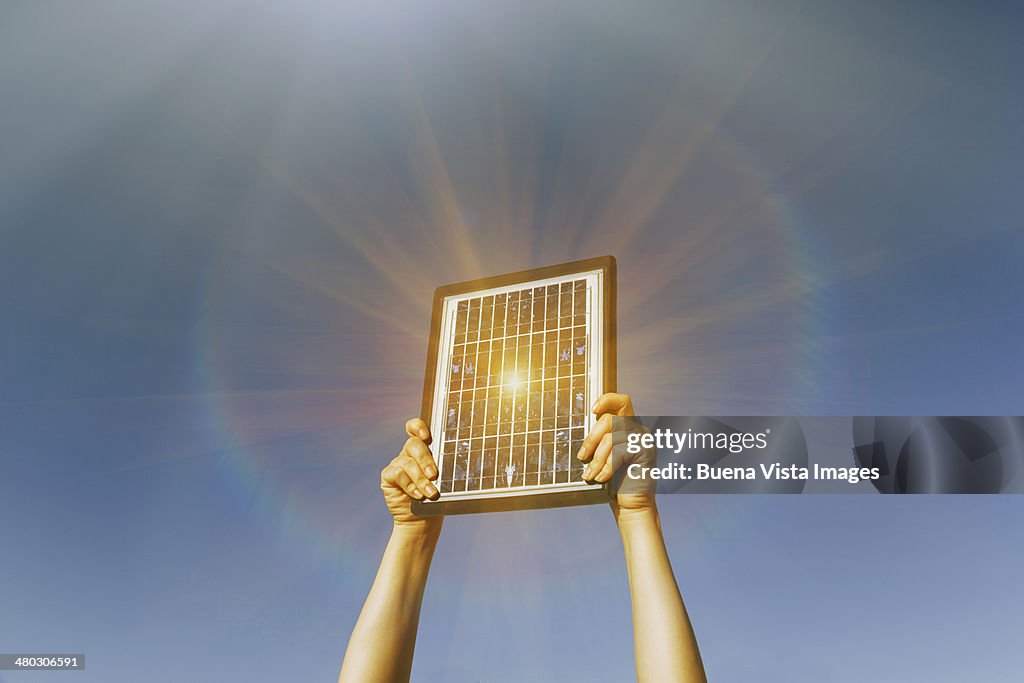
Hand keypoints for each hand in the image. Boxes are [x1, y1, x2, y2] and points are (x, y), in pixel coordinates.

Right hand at [380, 418, 442, 534]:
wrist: (422, 520)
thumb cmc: (436, 499)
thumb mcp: (442, 481)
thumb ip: (443, 468)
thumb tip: (453, 464)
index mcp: (424, 449)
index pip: (416, 429)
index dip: (418, 427)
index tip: (427, 436)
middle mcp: (409, 453)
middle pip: (413, 444)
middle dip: (425, 459)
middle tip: (434, 475)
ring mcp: (398, 463)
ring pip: (408, 462)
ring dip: (421, 479)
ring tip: (431, 493)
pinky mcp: (389, 476)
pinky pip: (398, 474)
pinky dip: (410, 485)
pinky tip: (418, 495)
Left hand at [576, 392, 656, 523]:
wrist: (630, 506)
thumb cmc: (615, 483)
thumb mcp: (604, 457)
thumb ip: (600, 441)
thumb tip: (585, 430)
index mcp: (629, 427)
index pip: (622, 401)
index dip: (607, 399)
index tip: (593, 409)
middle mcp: (639, 430)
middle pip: (611, 419)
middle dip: (591, 439)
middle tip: (582, 456)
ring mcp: (644, 441)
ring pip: (611, 438)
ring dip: (597, 459)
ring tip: (590, 474)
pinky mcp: (646, 453)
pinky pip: (619, 452)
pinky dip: (606, 467)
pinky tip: (601, 478)